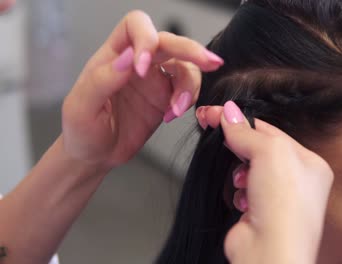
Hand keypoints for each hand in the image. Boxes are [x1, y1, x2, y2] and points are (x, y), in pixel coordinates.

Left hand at [61, 10, 223, 168]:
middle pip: (169, 41)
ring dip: (189, 85)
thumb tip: (129, 58)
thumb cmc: (81, 131)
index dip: (146, 39)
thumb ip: (102, 80)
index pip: (136, 26)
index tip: (142, 68)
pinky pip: (188, 89)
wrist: (95, 156)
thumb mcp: (82, 107)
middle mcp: (137, 63)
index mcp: (113, 56)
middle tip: (209, 62)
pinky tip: (172, 115)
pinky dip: (188, 100)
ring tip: (177, 109)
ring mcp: (154, 80)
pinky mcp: (166, 98)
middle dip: (190, 50)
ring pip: (185, 66)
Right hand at [196, 102, 333, 263]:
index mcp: (309, 163)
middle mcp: (297, 181)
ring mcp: (278, 198)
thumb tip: (229, 113)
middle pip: (259, 149)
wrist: (270, 252)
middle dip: (239, 145)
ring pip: (247, 170)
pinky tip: (243, 200)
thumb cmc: (285, 209)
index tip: (218, 113)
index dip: (243, 121)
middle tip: (215, 129)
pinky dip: (238, 192)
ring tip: (242, 180)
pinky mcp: (258, 212)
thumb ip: (247, 131)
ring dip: (239, 171)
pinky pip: (241, 190)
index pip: (271, 132)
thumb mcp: (269, 152)